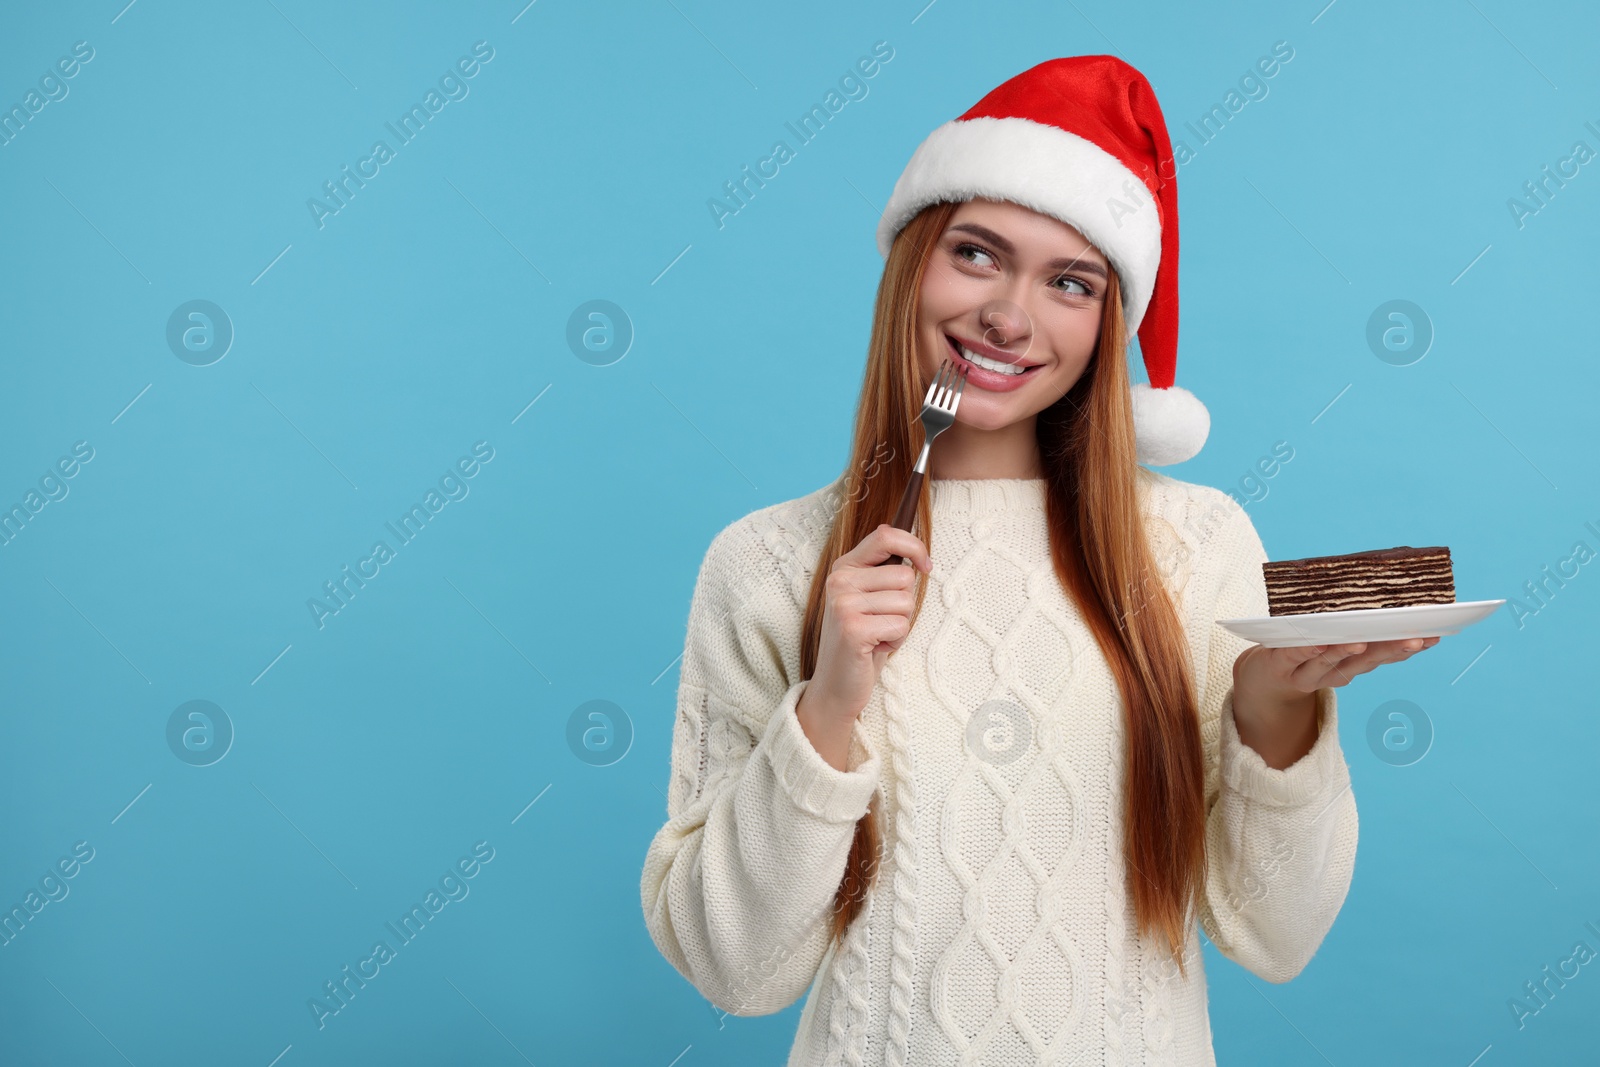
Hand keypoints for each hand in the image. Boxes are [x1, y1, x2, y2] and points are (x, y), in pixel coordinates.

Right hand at [805, 524, 932, 724]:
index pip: (885, 535)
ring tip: (877, 636)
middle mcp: (840, 581)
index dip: (913, 546)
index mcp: (844, 567)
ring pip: (906, 603)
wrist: (835, 686)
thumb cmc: (860, 642)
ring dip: (900, 626)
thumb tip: (917, 556)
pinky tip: (875, 648)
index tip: (926, 565)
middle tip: (881, 622)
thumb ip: (883, 575)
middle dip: (905, 604)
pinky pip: (901, 626)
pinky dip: (896, 642)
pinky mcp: (853, 629)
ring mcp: (844, 604)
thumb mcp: (867, 600)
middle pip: (905, 576)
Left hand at [1230, 636, 1440, 769]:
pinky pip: (1295, 656)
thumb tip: (1385, 597)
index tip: (1435, 634)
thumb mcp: (1333, 641)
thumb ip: (1354, 626)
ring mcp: (1309, 672)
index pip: (1386, 654)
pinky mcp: (1281, 665)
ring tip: (1360, 641)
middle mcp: (1336, 672)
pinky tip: (1315, 643)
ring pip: (1331, 661)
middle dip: (1391, 649)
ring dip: (1346, 652)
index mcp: (1353, 664)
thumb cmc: (1304, 650)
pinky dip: (1306, 650)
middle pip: (1366, 661)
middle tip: (1414, 637)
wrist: (1263, 681)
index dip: (1409, 647)